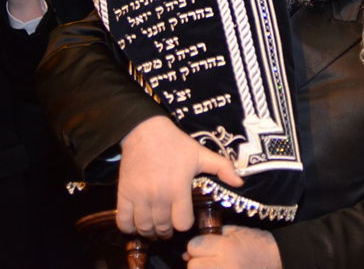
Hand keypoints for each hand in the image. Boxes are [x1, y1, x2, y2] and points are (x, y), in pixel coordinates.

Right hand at [116, 115, 243, 237]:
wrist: (144, 131)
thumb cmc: (175, 143)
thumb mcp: (201, 154)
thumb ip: (222, 168)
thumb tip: (240, 182)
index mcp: (179, 188)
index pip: (183, 223)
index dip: (185, 223)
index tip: (184, 218)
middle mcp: (159, 196)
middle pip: (163, 228)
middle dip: (167, 230)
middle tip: (169, 225)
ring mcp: (140, 196)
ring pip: (145, 228)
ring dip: (150, 231)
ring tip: (154, 225)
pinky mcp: (124, 194)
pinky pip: (123, 221)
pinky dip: (129, 227)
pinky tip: (136, 222)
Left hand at [185, 226, 281, 268]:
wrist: (277, 261)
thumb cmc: (257, 244)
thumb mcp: (236, 232)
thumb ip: (213, 236)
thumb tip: (189, 250)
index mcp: (227, 248)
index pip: (194, 246)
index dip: (197, 245)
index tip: (204, 246)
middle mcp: (224, 267)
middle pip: (193, 265)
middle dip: (197, 261)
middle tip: (209, 259)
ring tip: (215, 266)